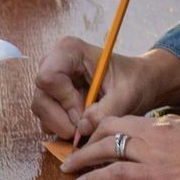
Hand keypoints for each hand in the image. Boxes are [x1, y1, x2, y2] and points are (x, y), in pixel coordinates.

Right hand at [31, 38, 179, 143]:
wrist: (138, 83)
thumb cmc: (134, 81)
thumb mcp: (126, 96)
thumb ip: (105, 112)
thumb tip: (81, 129)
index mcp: (70, 50)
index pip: (48, 77)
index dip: (64, 100)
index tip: (86, 111)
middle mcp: (54, 62)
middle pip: (41, 98)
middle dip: (62, 119)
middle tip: (86, 127)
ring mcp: (51, 81)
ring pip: (41, 111)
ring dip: (63, 126)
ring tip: (88, 125)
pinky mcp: (52, 97)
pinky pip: (46, 119)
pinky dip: (63, 128)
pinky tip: (83, 124)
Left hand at [62, 115, 179, 179]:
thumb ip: (175, 136)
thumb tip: (163, 144)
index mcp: (164, 123)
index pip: (124, 119)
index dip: (102, 126)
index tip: (90, 137)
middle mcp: (154, 133)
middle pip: (108, 128)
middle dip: (86, 138)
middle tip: (71, 151)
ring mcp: (154, 153)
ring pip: (106, 148)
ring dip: (82, 158)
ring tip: (67, 168)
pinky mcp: (158, 175)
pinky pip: (117, 174)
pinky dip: (95, 178)